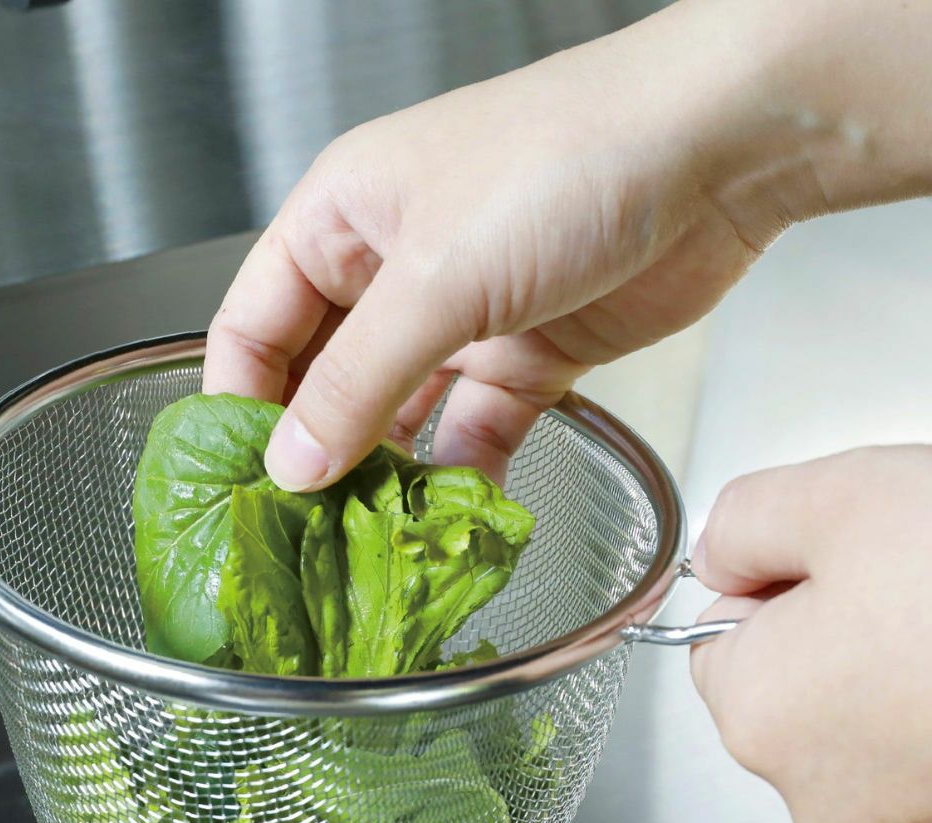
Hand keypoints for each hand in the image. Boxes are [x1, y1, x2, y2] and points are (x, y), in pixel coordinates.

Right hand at [203, 0, 931, 490]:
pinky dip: (461, 476)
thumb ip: (357, 382)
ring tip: (367, 537)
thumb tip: (292, 466)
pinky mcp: (526, 356)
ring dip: (386, 474)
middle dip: (315, 450)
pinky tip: (450, 516)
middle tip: (302, 526)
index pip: (254, 325)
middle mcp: (393, 270)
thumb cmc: (567, 159)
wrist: (719, 150)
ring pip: (398, 414)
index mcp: (342, 221)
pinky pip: (473, 431)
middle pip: (324, 379)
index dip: (240, 403)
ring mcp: (461, 317)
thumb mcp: (436, 277)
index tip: (239, 479)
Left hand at [690, 447, 931, 822]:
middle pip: (804, 690)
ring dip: (914, 679)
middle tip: (926, 586)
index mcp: (760, 716)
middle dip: (849, 633)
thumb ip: (745, 522)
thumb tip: (720, 558)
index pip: (718, 641)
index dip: (777, 587)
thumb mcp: (843, 498)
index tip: (843, 562)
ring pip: (880, 731)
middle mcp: (821, 801)